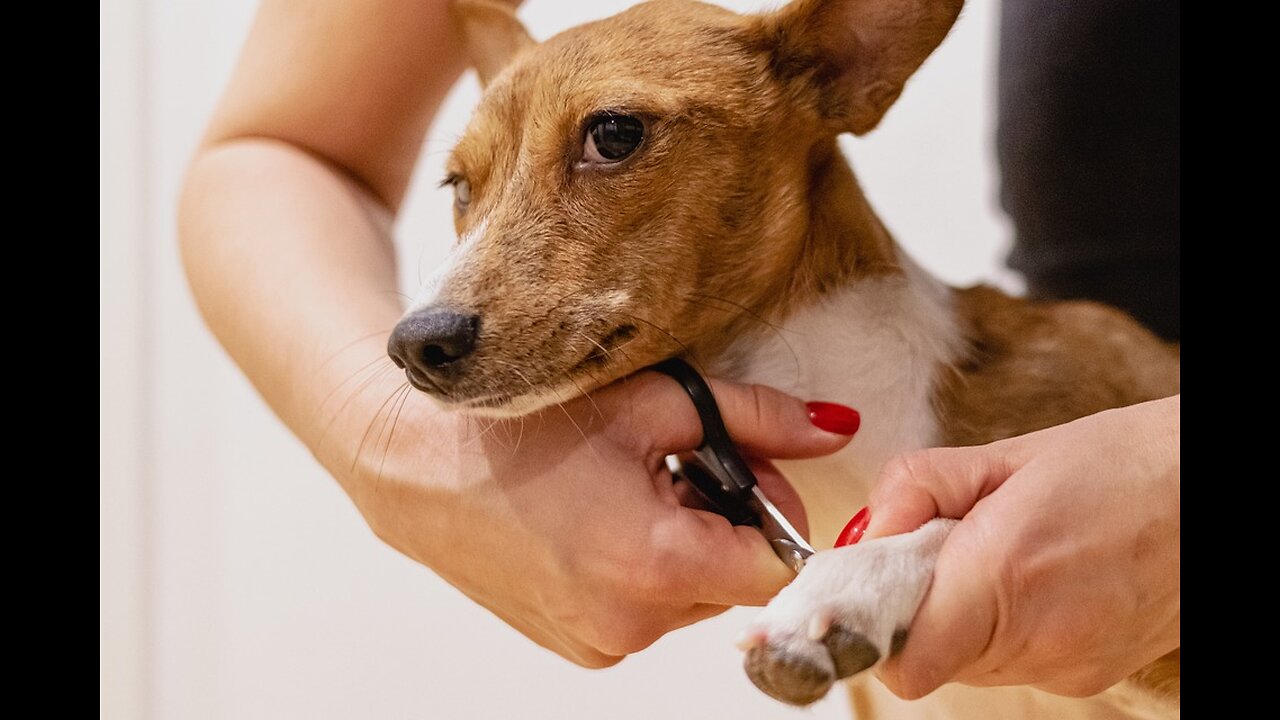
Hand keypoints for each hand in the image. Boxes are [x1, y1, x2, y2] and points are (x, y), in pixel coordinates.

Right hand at [336, 368, 855, 667]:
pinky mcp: (575, 647)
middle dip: (726, 517)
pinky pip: (643, 612)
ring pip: (691, 596)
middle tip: (678, 458)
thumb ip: (760, 418)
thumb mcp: (653, 403)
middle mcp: (633, 625)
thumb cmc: (523, 426)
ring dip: (685, 543)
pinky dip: (642, 568)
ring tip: (629, 483)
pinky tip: (600, 516)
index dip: (776, 509)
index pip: (780, 565)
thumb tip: (840, 427)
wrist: (413, 464)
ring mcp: (599, 644)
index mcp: (659, 566)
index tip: (746, 465)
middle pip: (736, 580)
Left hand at [863, 396, 1179, 697]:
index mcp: (1004, 574)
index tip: (874, 583)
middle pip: (929, 658)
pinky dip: (1007, 627)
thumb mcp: (1006, 453)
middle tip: (946, 546)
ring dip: (962, 615)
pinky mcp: (1091, 678)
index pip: (902, 660)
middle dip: (919, 605)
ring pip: (969, 661)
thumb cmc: (1122, 464)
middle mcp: (1037, 639)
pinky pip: (1015, 662)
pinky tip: (1041, 575)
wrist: (1214, 495)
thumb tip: (867, 531)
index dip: (874, 625)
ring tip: (1005, 553)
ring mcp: (1069, 667)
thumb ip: (917, 489)